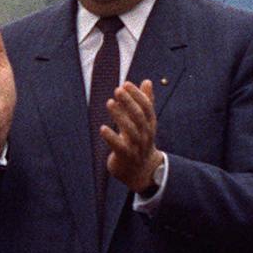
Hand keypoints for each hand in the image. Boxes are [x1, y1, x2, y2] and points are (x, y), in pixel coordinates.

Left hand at [100, 79, 163, 193]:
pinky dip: (111, 138)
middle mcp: (145, 135)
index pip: (147, 108)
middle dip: (130, 103)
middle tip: (118, 89)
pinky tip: (102, 128)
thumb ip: (145, 102)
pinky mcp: (125, 157)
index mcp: (149, 125)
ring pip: (131, 131)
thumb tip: (148, 81)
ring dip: (120, 116)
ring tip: (110, 102)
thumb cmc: (140, 141)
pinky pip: (120, 147)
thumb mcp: (144, 122)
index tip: (126, 83)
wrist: (141, 172)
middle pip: (140, 118)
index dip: (138, 95)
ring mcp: (136, 147)